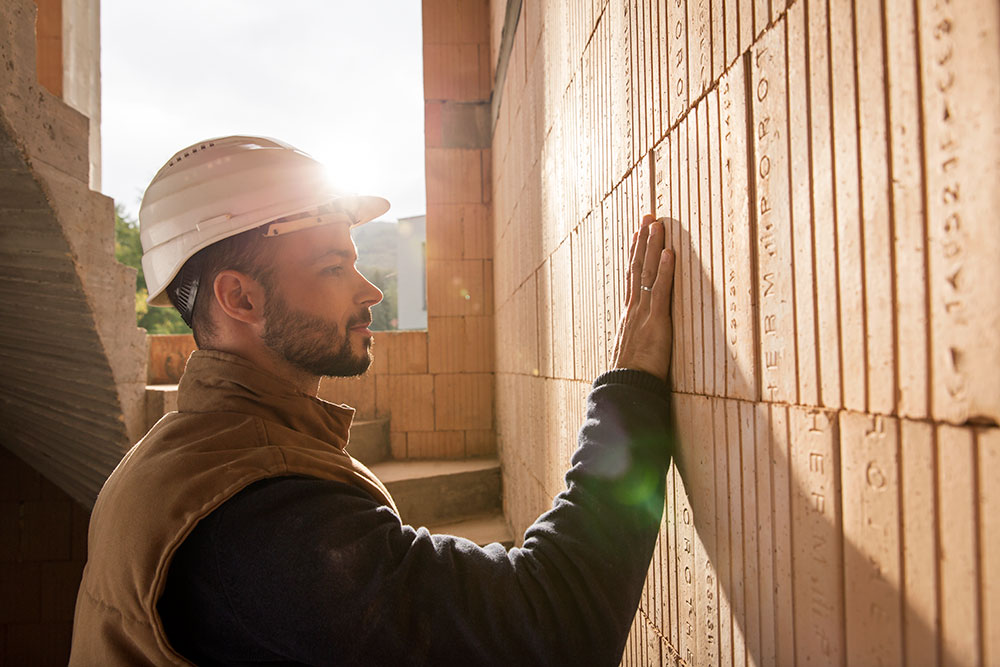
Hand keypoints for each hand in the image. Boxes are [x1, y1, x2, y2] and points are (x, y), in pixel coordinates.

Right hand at [611, 214, 674, 381]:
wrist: (627, 393)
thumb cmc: (632, 378)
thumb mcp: (635, 354)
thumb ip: (640, 341)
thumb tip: (644, 339)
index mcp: (630, 316)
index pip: (633, 278)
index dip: (636, 254)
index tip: (638, 234)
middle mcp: (634, 310)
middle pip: (638, 268)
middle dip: (643, 241)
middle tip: (648, 216)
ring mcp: (643, 315)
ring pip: (647, 274)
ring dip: (653, 246)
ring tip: (657, 224)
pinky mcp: (656, 324)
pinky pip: (661, 292)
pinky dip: (665, 270)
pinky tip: (669, 252)